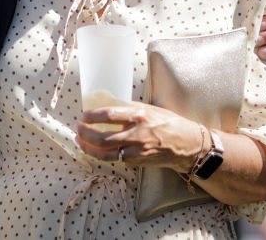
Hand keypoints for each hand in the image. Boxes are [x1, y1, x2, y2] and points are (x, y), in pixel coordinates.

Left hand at [75, 101, 201, 172]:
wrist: (187, 144)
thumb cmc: (169, 123)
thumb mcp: (151, 109)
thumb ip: (131, 108)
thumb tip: (110, 103)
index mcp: (139, 116)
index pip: (109, 115)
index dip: (92, 116)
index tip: (83, 115)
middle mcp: (137, 134)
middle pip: (103, 137)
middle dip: (85, 134)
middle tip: (78, 128)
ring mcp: (137, 150)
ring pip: (106, 153)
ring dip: (89, 148)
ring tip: (80, 141)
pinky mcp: (138, 161)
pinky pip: (116, 158)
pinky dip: (103, 154)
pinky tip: (96, 149)